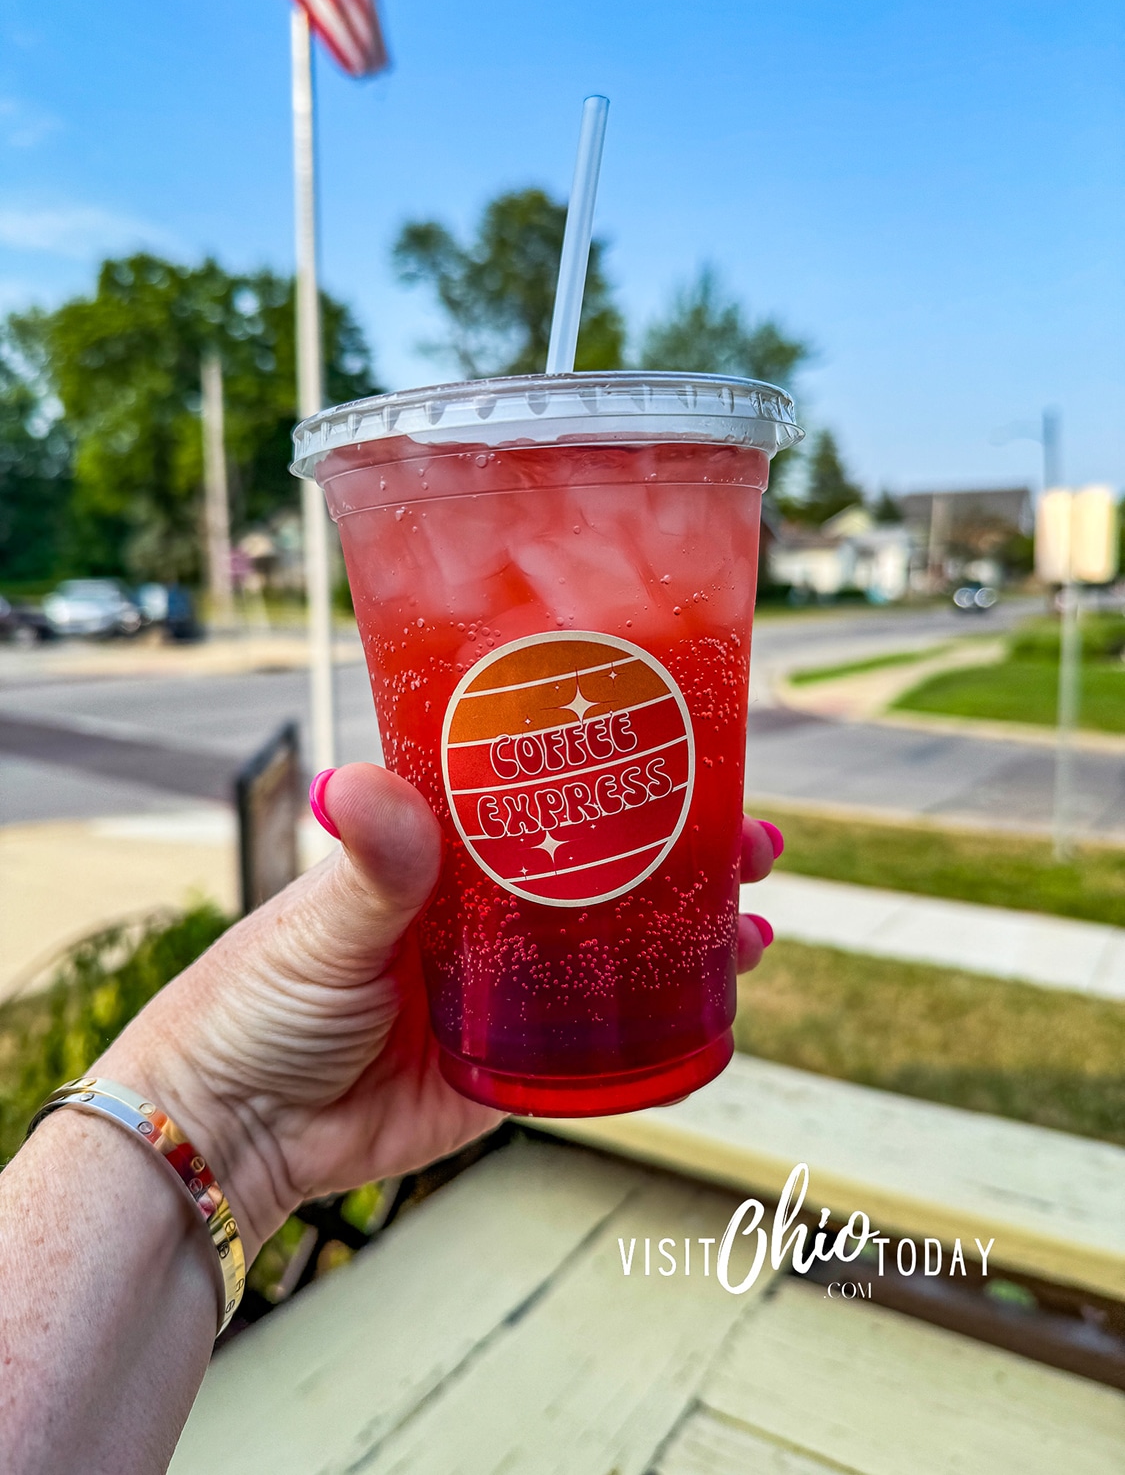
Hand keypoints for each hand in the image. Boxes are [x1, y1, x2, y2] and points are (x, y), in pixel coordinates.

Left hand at [97, 764, 781, 1257]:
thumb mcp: (318, 926)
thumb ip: (367, 868)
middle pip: (606, 862)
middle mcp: (487, 909)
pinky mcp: (516, 1057)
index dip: (617, 766)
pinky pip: (604, 1033)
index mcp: (441, 854)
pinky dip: (666, 1013)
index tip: (689, 744)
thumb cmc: (255, 1002)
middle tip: (755, 840)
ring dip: (694, 927)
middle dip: (686, 846)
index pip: (544, 790)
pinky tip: (721, 994)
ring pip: (622, 942)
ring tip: (758, 919)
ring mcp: (509, 983)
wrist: (233, 1131)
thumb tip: (359, 780)